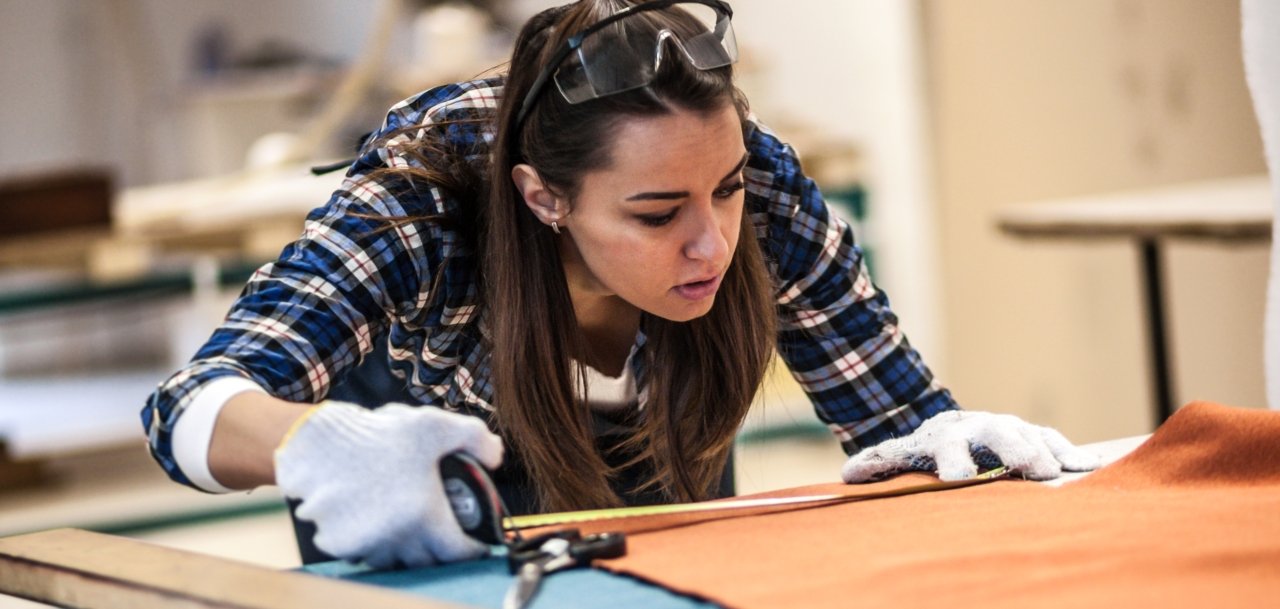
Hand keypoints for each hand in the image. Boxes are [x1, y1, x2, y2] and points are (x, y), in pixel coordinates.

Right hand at [274, 401, 503, 568]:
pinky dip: (377, 546)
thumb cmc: (380, 434)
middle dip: (441, 550)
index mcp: (424, 515)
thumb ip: (476, 438)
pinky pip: (367, 556)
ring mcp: (366, 544)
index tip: (476, 543)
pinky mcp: (340, 544)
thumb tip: (496, 460)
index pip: (458, 552)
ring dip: (408, 551)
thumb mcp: (434, 425)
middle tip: (445, 533)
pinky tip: (380, 525)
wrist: (320, 441)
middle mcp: (396, 538)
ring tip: (412, 529)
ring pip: (397, 561)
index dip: (472, 548)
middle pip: (428, 561)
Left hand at [841, 410, 1099, 482]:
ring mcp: (1009, 429)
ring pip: (1030, 435)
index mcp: (944, 435)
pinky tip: (1090, 467)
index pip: (947, 446)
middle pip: (998, 434)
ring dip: (1048, 452)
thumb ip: (878, 463)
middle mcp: (980, 428)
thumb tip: (846, 478)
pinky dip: (1071, 452)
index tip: (959, 479)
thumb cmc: (926, 449)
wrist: (952, 427)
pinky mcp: (1033, 435)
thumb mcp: (901, 453)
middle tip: (1032, 470)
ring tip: (1063, 472)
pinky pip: (1055, 440)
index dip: (953, 461)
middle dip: (1016, 450)